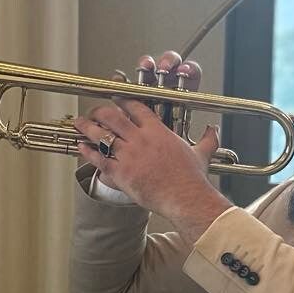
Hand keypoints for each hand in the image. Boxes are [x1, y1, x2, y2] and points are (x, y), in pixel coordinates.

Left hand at [74, 62, 229, 239]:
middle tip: (94, 111)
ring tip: (79, 122)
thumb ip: (207, 139)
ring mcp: (128, 156)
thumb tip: (214, 130)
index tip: (114, 94)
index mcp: (157, 131)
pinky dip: (87, 152)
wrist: (185, 198)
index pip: (136, 106)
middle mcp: (140, 140)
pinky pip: (98, 160)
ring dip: (87, 127)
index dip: (122, 98)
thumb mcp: (202, 154)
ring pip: (101, 135)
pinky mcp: (121, 174)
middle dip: (99, 111)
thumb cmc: (192, 178)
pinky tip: (81, 147)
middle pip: (113, 116)